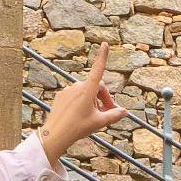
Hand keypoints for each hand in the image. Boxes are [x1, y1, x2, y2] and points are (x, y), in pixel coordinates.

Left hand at [36, 39, 126, 163]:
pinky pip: (75, 95)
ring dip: (93, 101)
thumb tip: (124, 112)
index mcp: (88, 90)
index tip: (105, 45)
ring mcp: (68, 90)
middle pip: (96, 87)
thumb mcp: (99, 122)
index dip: (102, 57)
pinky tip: (81, 115)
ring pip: (86, 92)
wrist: (55, 135)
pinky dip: (82, 102)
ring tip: (94, 117)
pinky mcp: (61, 96)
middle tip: (108, 112)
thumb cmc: (77, 128)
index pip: (98, 70)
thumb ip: (113, 115)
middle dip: (104, 98)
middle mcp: (77, 87)